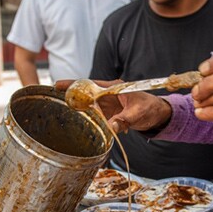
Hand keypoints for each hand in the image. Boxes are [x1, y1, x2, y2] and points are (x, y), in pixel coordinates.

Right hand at [55, 80, 171, 133]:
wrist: (158, 115)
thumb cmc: (151, 108)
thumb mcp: (138, 113)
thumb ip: (125, 120)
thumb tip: (112, 127)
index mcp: (114, 88)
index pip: (90, 84)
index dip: (74, 84)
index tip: (58, 85)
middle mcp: (109, 94)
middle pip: (86, 94)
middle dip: (71, 96)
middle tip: (53, 98)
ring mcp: (108, 104)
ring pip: (90, 106)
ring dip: (80, 110)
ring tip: (64, 112)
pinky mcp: (110, 114)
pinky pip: (97, 116)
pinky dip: (91, 120)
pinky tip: (83, 124)